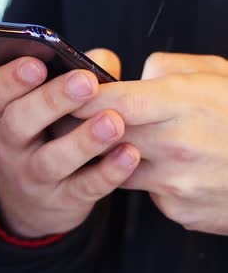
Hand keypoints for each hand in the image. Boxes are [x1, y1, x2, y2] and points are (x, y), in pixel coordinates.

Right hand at [0, 49, 139, 237]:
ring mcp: (33, 175)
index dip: (12, 77)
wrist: (31, 197)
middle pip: (20, 121)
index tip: (38, 63)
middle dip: (52, 100)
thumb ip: (74, 75)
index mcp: (4, 111)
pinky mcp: (61, 200)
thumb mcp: (45, 106)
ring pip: (51, 160)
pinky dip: (107, 172)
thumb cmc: (47, 133)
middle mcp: (11, 143)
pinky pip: (83, 188)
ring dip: (83, 140)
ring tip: (113, 121)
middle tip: (85, 81)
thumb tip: (101, 61)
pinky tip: (130, 154)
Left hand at [74, 52, 227, 234]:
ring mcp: (178, 182)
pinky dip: (144, 179)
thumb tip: (136, 73)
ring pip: (117, 167)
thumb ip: (170, 68)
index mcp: (187, 104)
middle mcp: (178, 145)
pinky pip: (145, 191)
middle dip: (82, 126)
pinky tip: (160, 167)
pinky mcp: (179, 209)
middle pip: (106, 136)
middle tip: (69, 117)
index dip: (83, 97)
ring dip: (109, 154)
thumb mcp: (218, 75)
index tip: (64, 92)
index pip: (116, 101)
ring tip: (117, 139)